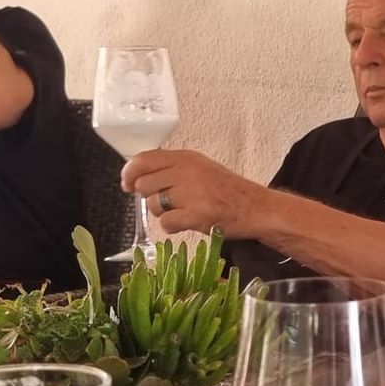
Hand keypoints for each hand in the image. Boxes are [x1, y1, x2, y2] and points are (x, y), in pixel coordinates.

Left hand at [121, 149, 270, 237]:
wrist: (257, 208)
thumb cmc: (229, 191)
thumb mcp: (201, 169)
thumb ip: (173, 169)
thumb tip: (136, 178)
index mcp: (187, 157)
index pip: (143, 160)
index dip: (129, 173)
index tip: (126, 184)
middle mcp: (187, 171)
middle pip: (144, 185)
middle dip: (151, 197)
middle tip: (170, 202)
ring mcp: (192, 193)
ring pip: (153, 206)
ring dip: (164, 213)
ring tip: (185, 211)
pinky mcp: (197, 215)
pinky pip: (167, 224)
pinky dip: (174, 227)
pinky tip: (189, 222)